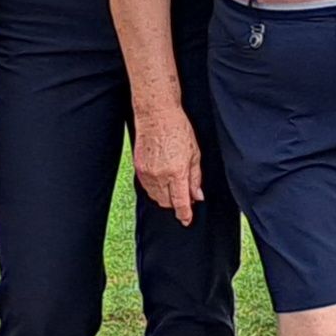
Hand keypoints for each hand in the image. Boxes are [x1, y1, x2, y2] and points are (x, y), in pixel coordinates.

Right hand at [134, 107, 202, 224]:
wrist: (156, 115)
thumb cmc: (178, 129)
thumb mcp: (195, 153)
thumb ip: (195, 177)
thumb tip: (197, 195)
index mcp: (177, 172)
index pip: (180, 202)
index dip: (184, 214)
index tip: (187, 220)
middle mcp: (160, 175)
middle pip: (167, 203)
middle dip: (176, 204)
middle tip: (185, 195)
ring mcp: (147, 173)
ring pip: (156, 197)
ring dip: (165, 197)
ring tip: (174, 186)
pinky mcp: (138, 168)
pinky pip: (147, 188)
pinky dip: (155, 189)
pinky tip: (162, 181)